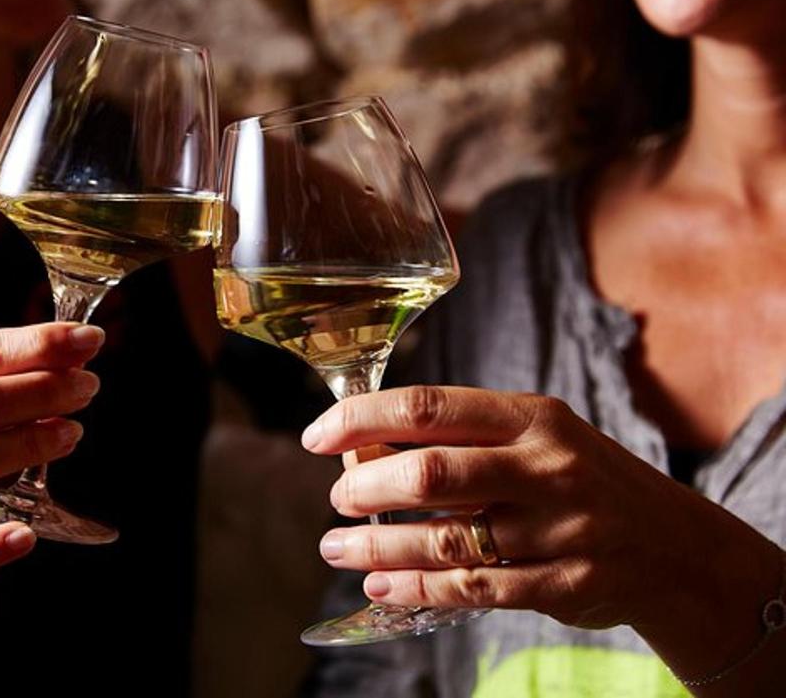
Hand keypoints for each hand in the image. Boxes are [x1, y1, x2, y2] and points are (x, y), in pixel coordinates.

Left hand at [303, 386, 777, 633]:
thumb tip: (365, 448)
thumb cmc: (584, 480)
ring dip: (378, 546)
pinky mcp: (565, 584)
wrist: (678, 548)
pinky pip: (473, 588)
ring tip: (338, 547)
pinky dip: (417, 588)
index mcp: (533, 417)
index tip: (319, 436)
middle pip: (433, 473)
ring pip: (445, 540)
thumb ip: (465, 440)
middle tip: (338, 499)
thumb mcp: (538, 438)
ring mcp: (561, 529)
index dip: (363, 420)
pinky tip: (382, 584)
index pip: (430, 407)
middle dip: (367, 488)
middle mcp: (548, 467)